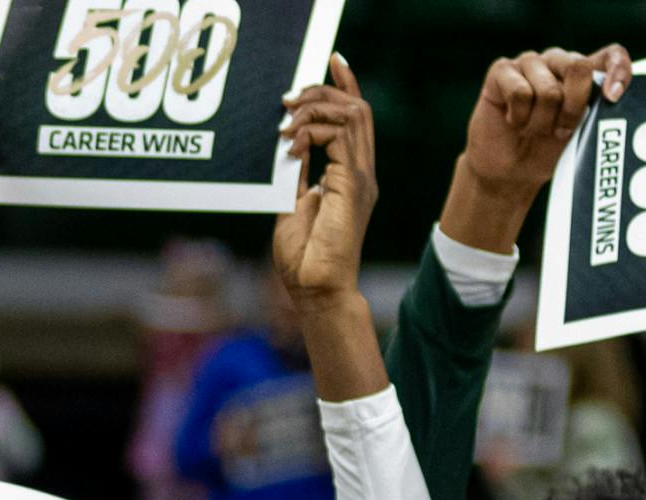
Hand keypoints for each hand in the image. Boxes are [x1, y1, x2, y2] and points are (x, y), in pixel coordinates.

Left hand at [275, 55, 378, 311]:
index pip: (354, 120)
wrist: (315, 292)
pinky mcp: (352, 185)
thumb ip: (296, 178)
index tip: (331, 62)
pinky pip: (337, 137)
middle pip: (355, 108)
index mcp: (349, 176)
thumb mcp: (293, 209)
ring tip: (285, 125)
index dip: (346, 86)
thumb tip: (288, 151)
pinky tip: (290, 147)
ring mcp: (359, 177)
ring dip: (315, 110)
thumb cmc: (304, 261)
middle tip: (288, 99)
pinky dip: (311, 133)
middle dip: (322, 93)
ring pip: (352, 115)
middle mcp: (360, 172)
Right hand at [442, 47, 630, 253]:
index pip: (611, 55)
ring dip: (540, 121)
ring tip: (531, 130)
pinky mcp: (502, 71)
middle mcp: (558, 60)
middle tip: (560, 132)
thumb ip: (595, 107)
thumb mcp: (580, 132)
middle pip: (578, 68)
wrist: (508, 173)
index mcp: (584, 72)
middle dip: (572, 108)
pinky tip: (513, 121)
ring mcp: (530, 63)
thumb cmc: (545, 151)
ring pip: (547, 89)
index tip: (613, 97)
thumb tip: (610, 95)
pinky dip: (518, 116)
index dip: (618, 70)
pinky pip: (519, 92)